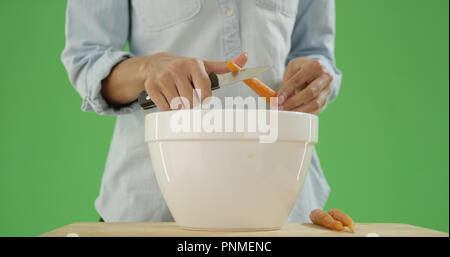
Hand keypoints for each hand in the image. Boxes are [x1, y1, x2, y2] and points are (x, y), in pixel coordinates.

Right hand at [101, 52, 247, 110]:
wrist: (156, 64)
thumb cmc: (185, 68)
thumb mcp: (204, 66)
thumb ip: (225, 66)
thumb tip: (245, 57)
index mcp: (194, 64)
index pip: (205, 92)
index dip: (204, 98)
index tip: (200, 95)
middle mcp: (178, 68)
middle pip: (191, 102)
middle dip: (191, 103)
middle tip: (186, 95)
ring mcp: (163, 77)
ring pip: (178, 106)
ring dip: (179, 106)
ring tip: (177, 95)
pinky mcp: (151, 86)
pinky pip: (165, 108)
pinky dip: (167, 108)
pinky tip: (167, 97)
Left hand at [277, 57, 332, 113]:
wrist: (315, 71)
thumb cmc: (301, 69)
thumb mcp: (292, 69)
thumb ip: (288, 82)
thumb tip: (281, 99)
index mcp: (315, 65)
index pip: (299, 80)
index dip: (287, 90)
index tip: (277, 99)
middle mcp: (325, 77)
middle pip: (310, 92)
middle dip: (293, 102)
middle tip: (280, 108)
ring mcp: (327, 90)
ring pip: (315, 104)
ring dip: (299, 110)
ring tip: (286, 114)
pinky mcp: (325, 100)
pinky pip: (316, 110)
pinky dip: (304, 115)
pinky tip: (294, 116)